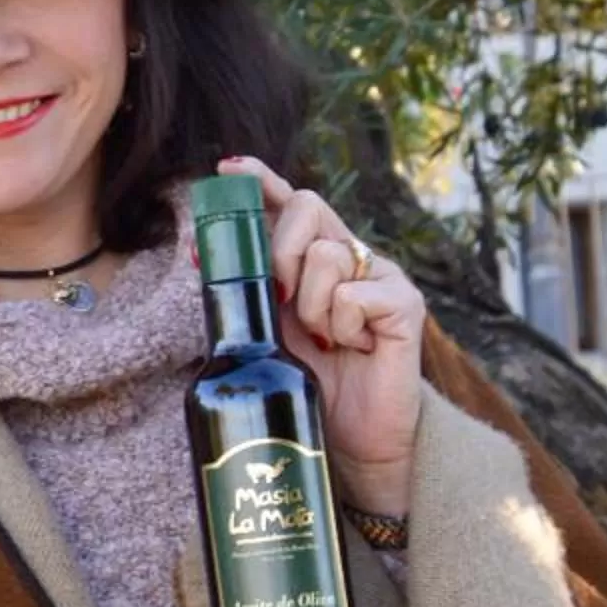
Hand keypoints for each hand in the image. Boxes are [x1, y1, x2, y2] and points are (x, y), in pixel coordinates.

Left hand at [214, 155, 424, 512]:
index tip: (228, 169)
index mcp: (316, 256)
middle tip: (282, 299)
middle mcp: (351, 256)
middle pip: (306, 206)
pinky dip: (341, 325)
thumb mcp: (271, 328)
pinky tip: (355, 347)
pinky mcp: (405, 303)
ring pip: (324, 255)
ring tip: (326, 340)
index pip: (290, 202)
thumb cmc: (314, 381)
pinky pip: (352, 294)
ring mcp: (382, 275)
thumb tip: (201, 251)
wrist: (359, 437)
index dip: (261, 180)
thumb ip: (251, 287)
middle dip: (278, 249)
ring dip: (309, 306)